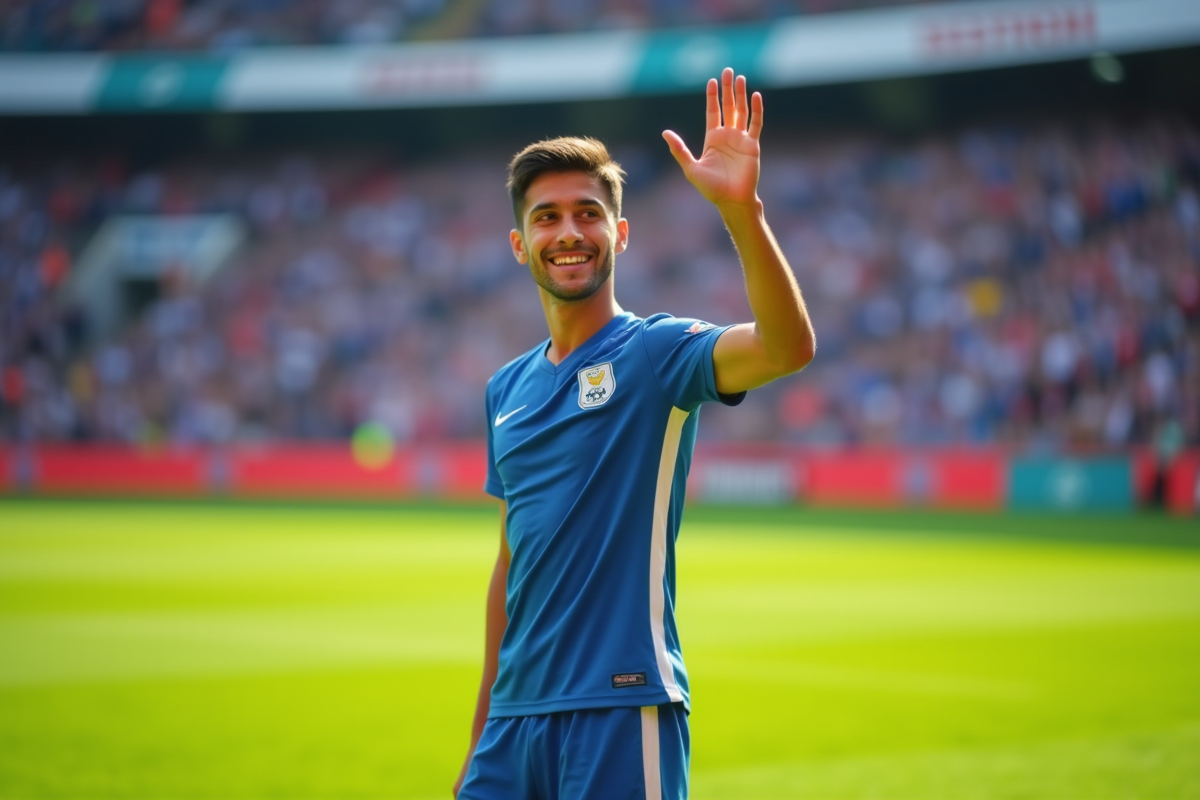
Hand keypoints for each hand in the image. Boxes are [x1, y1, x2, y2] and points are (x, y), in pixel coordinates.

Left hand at [662, 67, 762, 210]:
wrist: (731, 200)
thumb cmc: (711, 188)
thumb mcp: (691, 168)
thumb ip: (679, 149)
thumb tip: (664, 132)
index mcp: (712, 139)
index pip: (712, 112)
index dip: (712, 96)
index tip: (712, 80)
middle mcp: (727, 136)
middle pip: (728, 107)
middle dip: (727, 89)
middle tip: (728, 71)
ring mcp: (741, 139)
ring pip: (741, 111)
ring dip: (741, 95)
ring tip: (740, 78)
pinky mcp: (753, 145)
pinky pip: (756, 124)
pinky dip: (756, 110)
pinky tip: (755, 96)